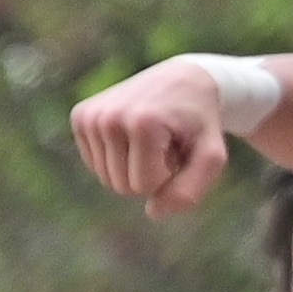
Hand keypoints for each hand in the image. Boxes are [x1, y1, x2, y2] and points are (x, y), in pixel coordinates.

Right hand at [69, 55, 236, 217]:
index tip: (178, 146)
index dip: (167, 175)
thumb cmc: (201, 122)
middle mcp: (109, 117)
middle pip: (120, 185)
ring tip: (150, 137)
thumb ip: (190, 191)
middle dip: (147, 173)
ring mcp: (90, 115)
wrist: (186, 79)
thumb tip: (152, 212)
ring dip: (131, 165)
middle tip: (164, 142)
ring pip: (105, 177)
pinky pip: (94, 163)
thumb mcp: (211, 157)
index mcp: (141, 123)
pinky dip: (115, 155)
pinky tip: (132, 132)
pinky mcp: (80, 116)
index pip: (143, 186)